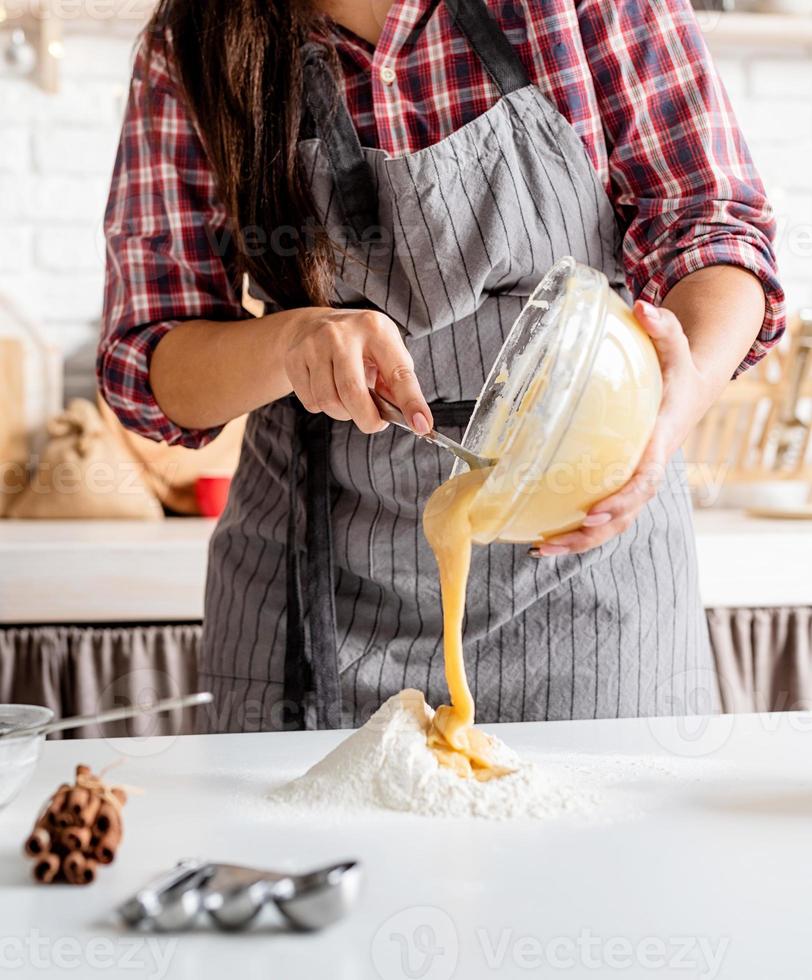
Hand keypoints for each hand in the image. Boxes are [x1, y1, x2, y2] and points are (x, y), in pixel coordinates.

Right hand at [284, 307, 432, 434]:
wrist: (312, 325)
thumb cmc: (359, 344)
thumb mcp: (385, 351)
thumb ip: (397, 383)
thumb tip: (412, 419)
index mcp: (376, 329)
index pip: (398, 374)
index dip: (412, 403)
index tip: (422, 425)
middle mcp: (342, 334)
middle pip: (353, 393)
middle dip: (367, 419)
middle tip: (374, 422)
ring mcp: (314, 345)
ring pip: (329, 402)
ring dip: (344, 413)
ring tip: (349, 401)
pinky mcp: (294, 358)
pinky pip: (311, 402)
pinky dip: (323, 407)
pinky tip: (328, 390)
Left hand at [530, 300, 713, 558]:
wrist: (690, 390)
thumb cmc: (678, 369)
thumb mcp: (676, 346)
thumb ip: (663, 326)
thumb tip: (643, 305)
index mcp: (660, 440)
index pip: (645, 477)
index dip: (622, 497)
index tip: (595, 510)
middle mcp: (649, 467)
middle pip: (626, 513)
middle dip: (593, 531)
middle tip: (557, 540)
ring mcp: (636, 480)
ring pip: (614, 523)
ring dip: (580, 541)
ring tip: (541, 550)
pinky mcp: (622, 483)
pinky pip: (604, 517)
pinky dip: (578, 531)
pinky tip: (545, 538)